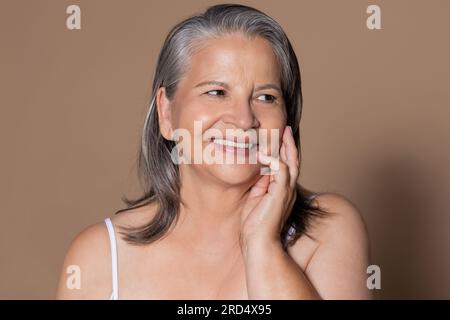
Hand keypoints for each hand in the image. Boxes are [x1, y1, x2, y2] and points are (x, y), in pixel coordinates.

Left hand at [240, 125, 299, 251]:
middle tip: (286, 128)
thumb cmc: (255, 223)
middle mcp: (288, 189)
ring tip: (281, 133)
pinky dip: (272, 159)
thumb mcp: (256, 197)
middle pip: (293, 160)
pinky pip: (280, 169)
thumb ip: (261, 183)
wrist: (258, 242)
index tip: (280, 137)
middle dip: (289, 143)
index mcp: (283, 190)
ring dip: (285, 146)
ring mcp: (286, 191)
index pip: (287, 166)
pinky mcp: (280, 193)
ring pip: (290, 162)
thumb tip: (260, 167)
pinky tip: (262, 155)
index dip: (285, 151)